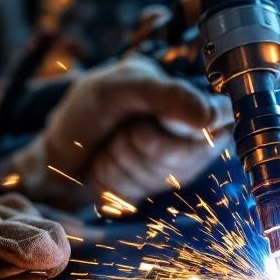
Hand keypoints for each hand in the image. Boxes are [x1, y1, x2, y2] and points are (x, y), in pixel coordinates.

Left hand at [8, 47, 231, 206]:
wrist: (57, 149)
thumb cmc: (90, 109)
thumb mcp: (121, 87)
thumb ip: (167, 95)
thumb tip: (208, 117)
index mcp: (186, 95)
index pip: (221, 113)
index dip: (206, 124)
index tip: (183, 124)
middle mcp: (187, 132)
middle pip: (189, 152)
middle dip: (145, 143)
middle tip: (127, 127)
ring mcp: (172, 164)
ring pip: (160, 174)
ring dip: (121, 159)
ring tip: (110, 143)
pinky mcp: (152, 187)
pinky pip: (139, 191)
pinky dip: (112, 178)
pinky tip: (105, 163)